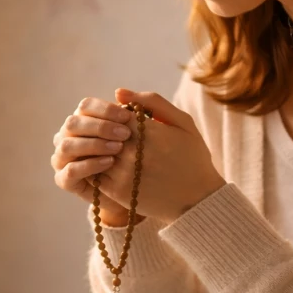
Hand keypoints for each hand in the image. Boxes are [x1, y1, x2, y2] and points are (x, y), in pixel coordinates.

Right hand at [51, 96, 136, 223]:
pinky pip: (69, 171)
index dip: (105, 110)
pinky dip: (88, 165)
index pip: (85, 106)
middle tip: (125, 134)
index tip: (128, 117)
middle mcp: (68, 136)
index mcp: (83, 120)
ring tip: (118, 149)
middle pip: (73, 124)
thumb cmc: (141, 155)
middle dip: (99, 127)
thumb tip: (119, 92)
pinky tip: (109, 163)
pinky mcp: (64, 180)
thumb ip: (139, 107)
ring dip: (93, 145)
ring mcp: (63, 158)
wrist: (138, 190)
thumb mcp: (147, 130)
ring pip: (67, 146)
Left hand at [93, 88, 226, 225]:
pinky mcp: (117, 191)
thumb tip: (118, 92)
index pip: (113, 113)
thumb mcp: (182, 123)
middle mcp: (131, 151)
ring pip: (95, 151)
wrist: (198, 199)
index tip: (125, 121)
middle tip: (116, 137)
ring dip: (99, 149)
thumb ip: (152, 102)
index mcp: (147, 132)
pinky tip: (110, 166)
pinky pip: (94, 173)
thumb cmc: (192, 157)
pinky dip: (96, 166)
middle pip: (101, 132)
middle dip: (105, 132)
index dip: (116, 115)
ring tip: (114, 151)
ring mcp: (122, 173)